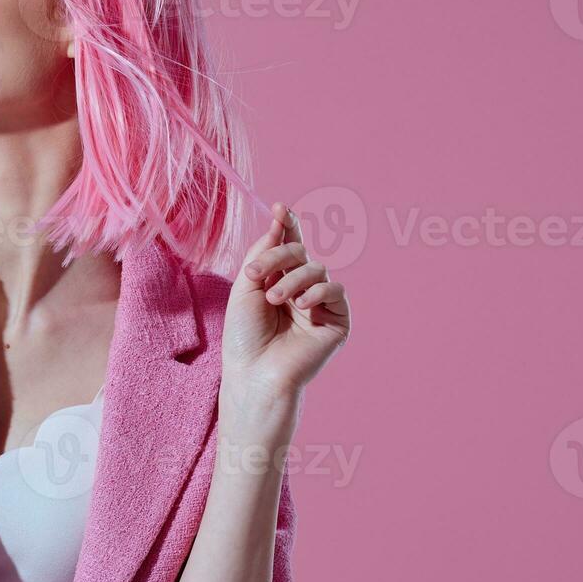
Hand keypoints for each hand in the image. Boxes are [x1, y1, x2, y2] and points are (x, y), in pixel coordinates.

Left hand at [221, 202, 351, 398]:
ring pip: (317, 269)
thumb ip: (262, 253)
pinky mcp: (337, 321)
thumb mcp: (246, 287)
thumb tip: (278, 222)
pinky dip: (317, 291)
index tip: (280, 208)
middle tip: (256, 274)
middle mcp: (301, 290)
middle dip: (279, 255)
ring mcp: (320, 305)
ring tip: (274, 300)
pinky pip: (336, 291)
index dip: (287, 226)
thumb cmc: (245, 336)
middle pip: (300, 252)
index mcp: (278, 280)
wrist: (255, 373)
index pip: (288, 246)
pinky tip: (301, 305)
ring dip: (293, 279)